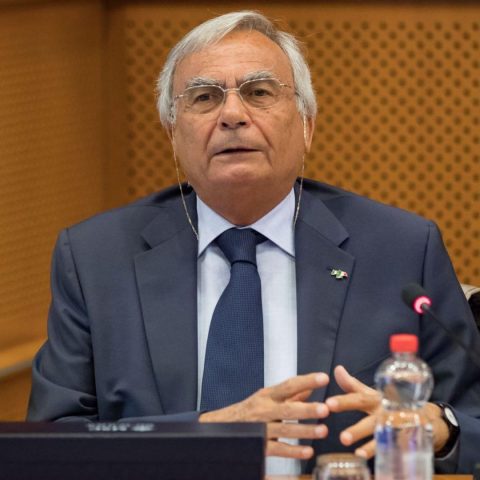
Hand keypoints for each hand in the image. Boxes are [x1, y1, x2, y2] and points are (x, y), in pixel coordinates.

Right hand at [199, 372, 329, 458]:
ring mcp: (260, 428)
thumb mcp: (267, 398)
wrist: (221, 427)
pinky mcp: (259, 445)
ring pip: (284, 429)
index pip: (289, 385)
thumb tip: (310, 386)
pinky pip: (278, 449)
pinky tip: (307, 451)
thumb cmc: (248, 412)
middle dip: (307, 409)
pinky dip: (293, 451)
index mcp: (267, 395)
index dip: (306, 381)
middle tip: (325, 409)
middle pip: (287, 408)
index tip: (323, 378)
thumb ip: (290, 394)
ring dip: (304, 430)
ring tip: (323, 431)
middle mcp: (264, 409)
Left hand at [325, 365, 450, 458]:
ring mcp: (397, 428)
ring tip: (358, 454)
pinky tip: (370, 461)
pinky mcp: (406, 441)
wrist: (424, 415)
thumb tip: (337, 369)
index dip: (344, 401)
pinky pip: (393, 449)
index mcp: (376, 400)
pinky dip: (382, 455)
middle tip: (342, 438)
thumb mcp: (372, 394)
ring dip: (370, 447)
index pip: (359, 399)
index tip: (328, 404)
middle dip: (357, 430)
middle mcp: (386, 413)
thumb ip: (352, 385)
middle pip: (371, 422)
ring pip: (383, 438)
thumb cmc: (389, 403)